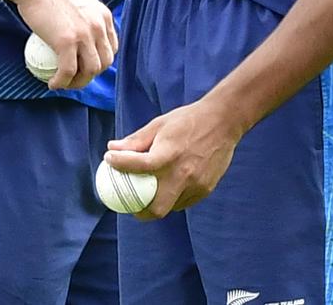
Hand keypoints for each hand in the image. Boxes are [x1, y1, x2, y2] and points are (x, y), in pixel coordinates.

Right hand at [15, 0, 116, 89]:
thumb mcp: (78, 0)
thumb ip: (85, 16)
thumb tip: (79, 30)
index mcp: (103, 15)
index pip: (112, 47)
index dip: (100, 60)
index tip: (86, 64)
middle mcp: (98, 25)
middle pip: (104, 62)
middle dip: (91, 74)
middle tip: (74, 76)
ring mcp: (84, 34)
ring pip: (90, 71)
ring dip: (78, 82)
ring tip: (64, 82)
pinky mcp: (67, 42)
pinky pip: (68, 72)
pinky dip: (61, 82)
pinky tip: (53, 83)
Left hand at [104, 94, 243, 218]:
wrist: (222, 123)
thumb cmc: (187, 121)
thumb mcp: (159, 124)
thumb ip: (135, 140)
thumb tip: (112, 149)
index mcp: (169, 154)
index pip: (140, 165)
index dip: (121, 165)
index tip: (109, 162)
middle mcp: (183, 174)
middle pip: (156, 207)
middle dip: (139, 210)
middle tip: (130, 203)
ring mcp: (196, 185)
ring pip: (170, 207)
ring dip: (156, 204)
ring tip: (146, 196)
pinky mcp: (205, 190)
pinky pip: (183, 202)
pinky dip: (172, 199)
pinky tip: (166, 188)